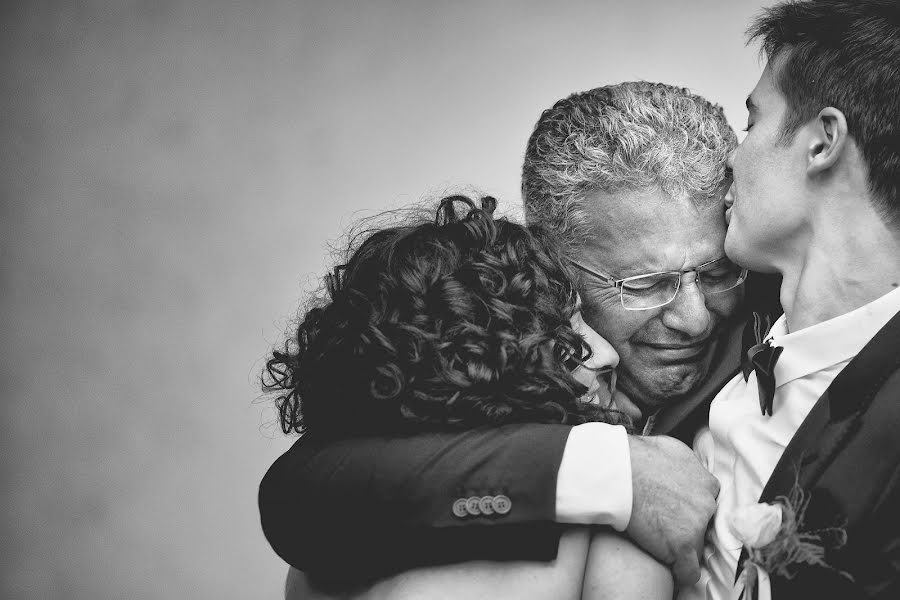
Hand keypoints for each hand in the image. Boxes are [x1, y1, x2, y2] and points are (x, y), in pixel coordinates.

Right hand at [625, 435, 718, 585]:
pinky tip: (672, 569)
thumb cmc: (638, 457)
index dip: (692, 510)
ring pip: (697, 546)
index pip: (708, 504)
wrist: (621, 471)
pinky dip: (681, 573)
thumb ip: (686, 464)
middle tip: (666, 524)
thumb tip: (680, 468)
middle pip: (704, 525)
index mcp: (706, 483)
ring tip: (662, 542)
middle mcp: (707, 504)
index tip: (680, 514)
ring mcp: (696, 525)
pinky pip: (689, 570)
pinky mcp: (682, 544)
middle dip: (688, 526)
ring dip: (682, 546)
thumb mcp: (672, 449)